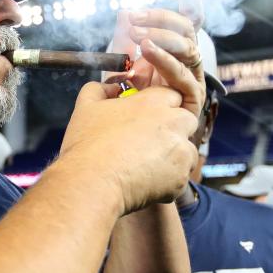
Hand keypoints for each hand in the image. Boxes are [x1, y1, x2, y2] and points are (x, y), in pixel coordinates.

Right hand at [58, 81, 198, 214]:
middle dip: (174, 129)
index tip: (148, 119)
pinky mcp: (181, 177)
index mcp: (153, 102)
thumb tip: (112, 88)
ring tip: (146, 166)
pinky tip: (145, 182)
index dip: (161, 107)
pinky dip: (168, 180)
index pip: (173, 95)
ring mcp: (181, 151)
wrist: (93, 184)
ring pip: (187, 150)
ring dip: (173, 155)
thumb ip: (100, 88)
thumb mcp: (86, 106)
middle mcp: (173, 122)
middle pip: (187, 120)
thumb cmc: (87, 145)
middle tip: (150, 142)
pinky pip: (181, 176)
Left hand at [104, 8, 206, 116]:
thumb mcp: (121, 62)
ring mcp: (192, 78)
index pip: (187, 22)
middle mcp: (186, 61)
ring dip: (163, 40)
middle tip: (133, 21)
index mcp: (174, 48)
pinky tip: (149, 53)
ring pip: (188, 50)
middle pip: (187, 31)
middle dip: (160, 21)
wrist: (128, 132)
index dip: (191, 2)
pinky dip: (166, 62)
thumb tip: (124, 11)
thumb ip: (123, 38)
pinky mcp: (192, 99)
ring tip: (139, 39)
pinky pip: (184, 77)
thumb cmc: (126, 95)